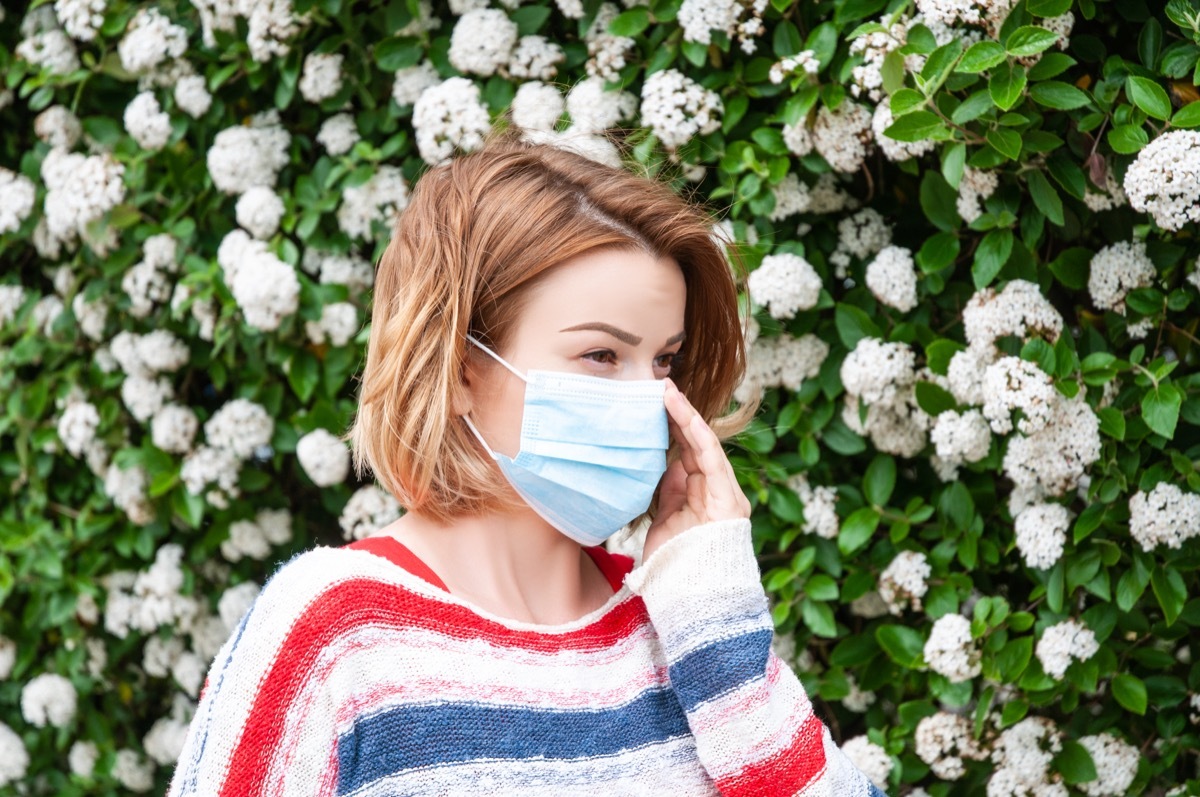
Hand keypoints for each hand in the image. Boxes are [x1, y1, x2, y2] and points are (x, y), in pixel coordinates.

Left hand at [643, 379, 750, 562]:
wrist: (691, 598)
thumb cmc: (673, 566)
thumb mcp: (662, 522)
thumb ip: (666, 495)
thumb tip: (661, 468)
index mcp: (700, 495)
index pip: (684, 453)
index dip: (669, 427)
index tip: (651, 404)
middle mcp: (715, 490)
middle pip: (694, 444)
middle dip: (676, 414)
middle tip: (657, 386)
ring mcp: (724, 493)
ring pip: (703, 444)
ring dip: (684, 415)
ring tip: (666, 391)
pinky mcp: (728, 498)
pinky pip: (711, 457)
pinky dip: (695, 432)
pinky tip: (681, 412)